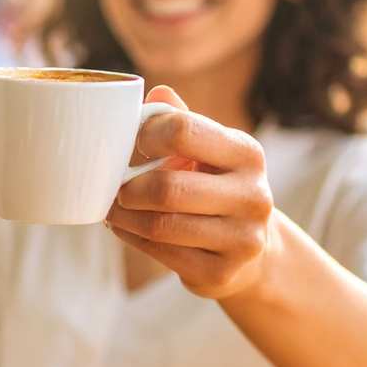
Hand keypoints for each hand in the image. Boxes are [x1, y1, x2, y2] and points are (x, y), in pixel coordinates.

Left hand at [107, 86, 274, 299]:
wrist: (251, 248)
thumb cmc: (216, 186)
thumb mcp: (208, 150)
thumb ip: (181, 120)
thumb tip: (155, 92)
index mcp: (246, 153)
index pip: (183, 131)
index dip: (145, 135)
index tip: (133, 144)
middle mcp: (253, 195)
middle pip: (167, 188)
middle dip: (128, 188)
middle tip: (114, 188)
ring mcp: (242, 239)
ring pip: (160, 225)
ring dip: (124, 217)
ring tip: (114, 208)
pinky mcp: (222, 273)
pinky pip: (161, 253)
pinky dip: (133, 239)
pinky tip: (127, 228)